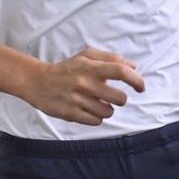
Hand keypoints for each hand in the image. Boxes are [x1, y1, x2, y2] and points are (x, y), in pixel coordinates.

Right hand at [24, 46, 145, 125]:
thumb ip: (110, 58)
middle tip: (113, 96)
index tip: (141, 87)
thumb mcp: (86, 56)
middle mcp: (85, 83)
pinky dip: (96, 118)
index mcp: (90, 67)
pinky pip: (96, 121)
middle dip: (120, 99)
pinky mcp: (71, 114)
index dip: (136, 80)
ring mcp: (78, 100)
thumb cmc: (67, 68)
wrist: (38, 82)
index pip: (121, 71)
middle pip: (119, 98)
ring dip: (107, 109)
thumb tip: (134, 67)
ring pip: (108, 112)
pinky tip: (88, 110)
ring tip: (97, 103)